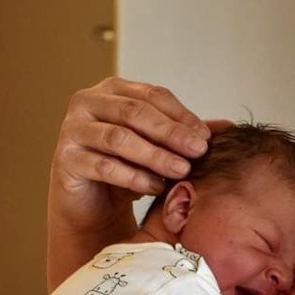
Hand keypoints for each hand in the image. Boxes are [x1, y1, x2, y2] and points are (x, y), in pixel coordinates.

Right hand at [49, 78, 218, 239]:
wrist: (92, 204)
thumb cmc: (128, 168)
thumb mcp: (159, 148)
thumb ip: (186, 134)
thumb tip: (229, 125)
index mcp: (113, 89)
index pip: (152, 95)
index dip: (181, 115)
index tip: (205, 137)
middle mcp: (88, 102)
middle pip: (135, 112)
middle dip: (171, 133)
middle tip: (198, 151)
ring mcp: (73, 130)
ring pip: (119, 138)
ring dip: (154, 155)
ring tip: (180, 171)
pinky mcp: (65, 159)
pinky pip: (104, 165)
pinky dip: (133, 177)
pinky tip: (155, 187)